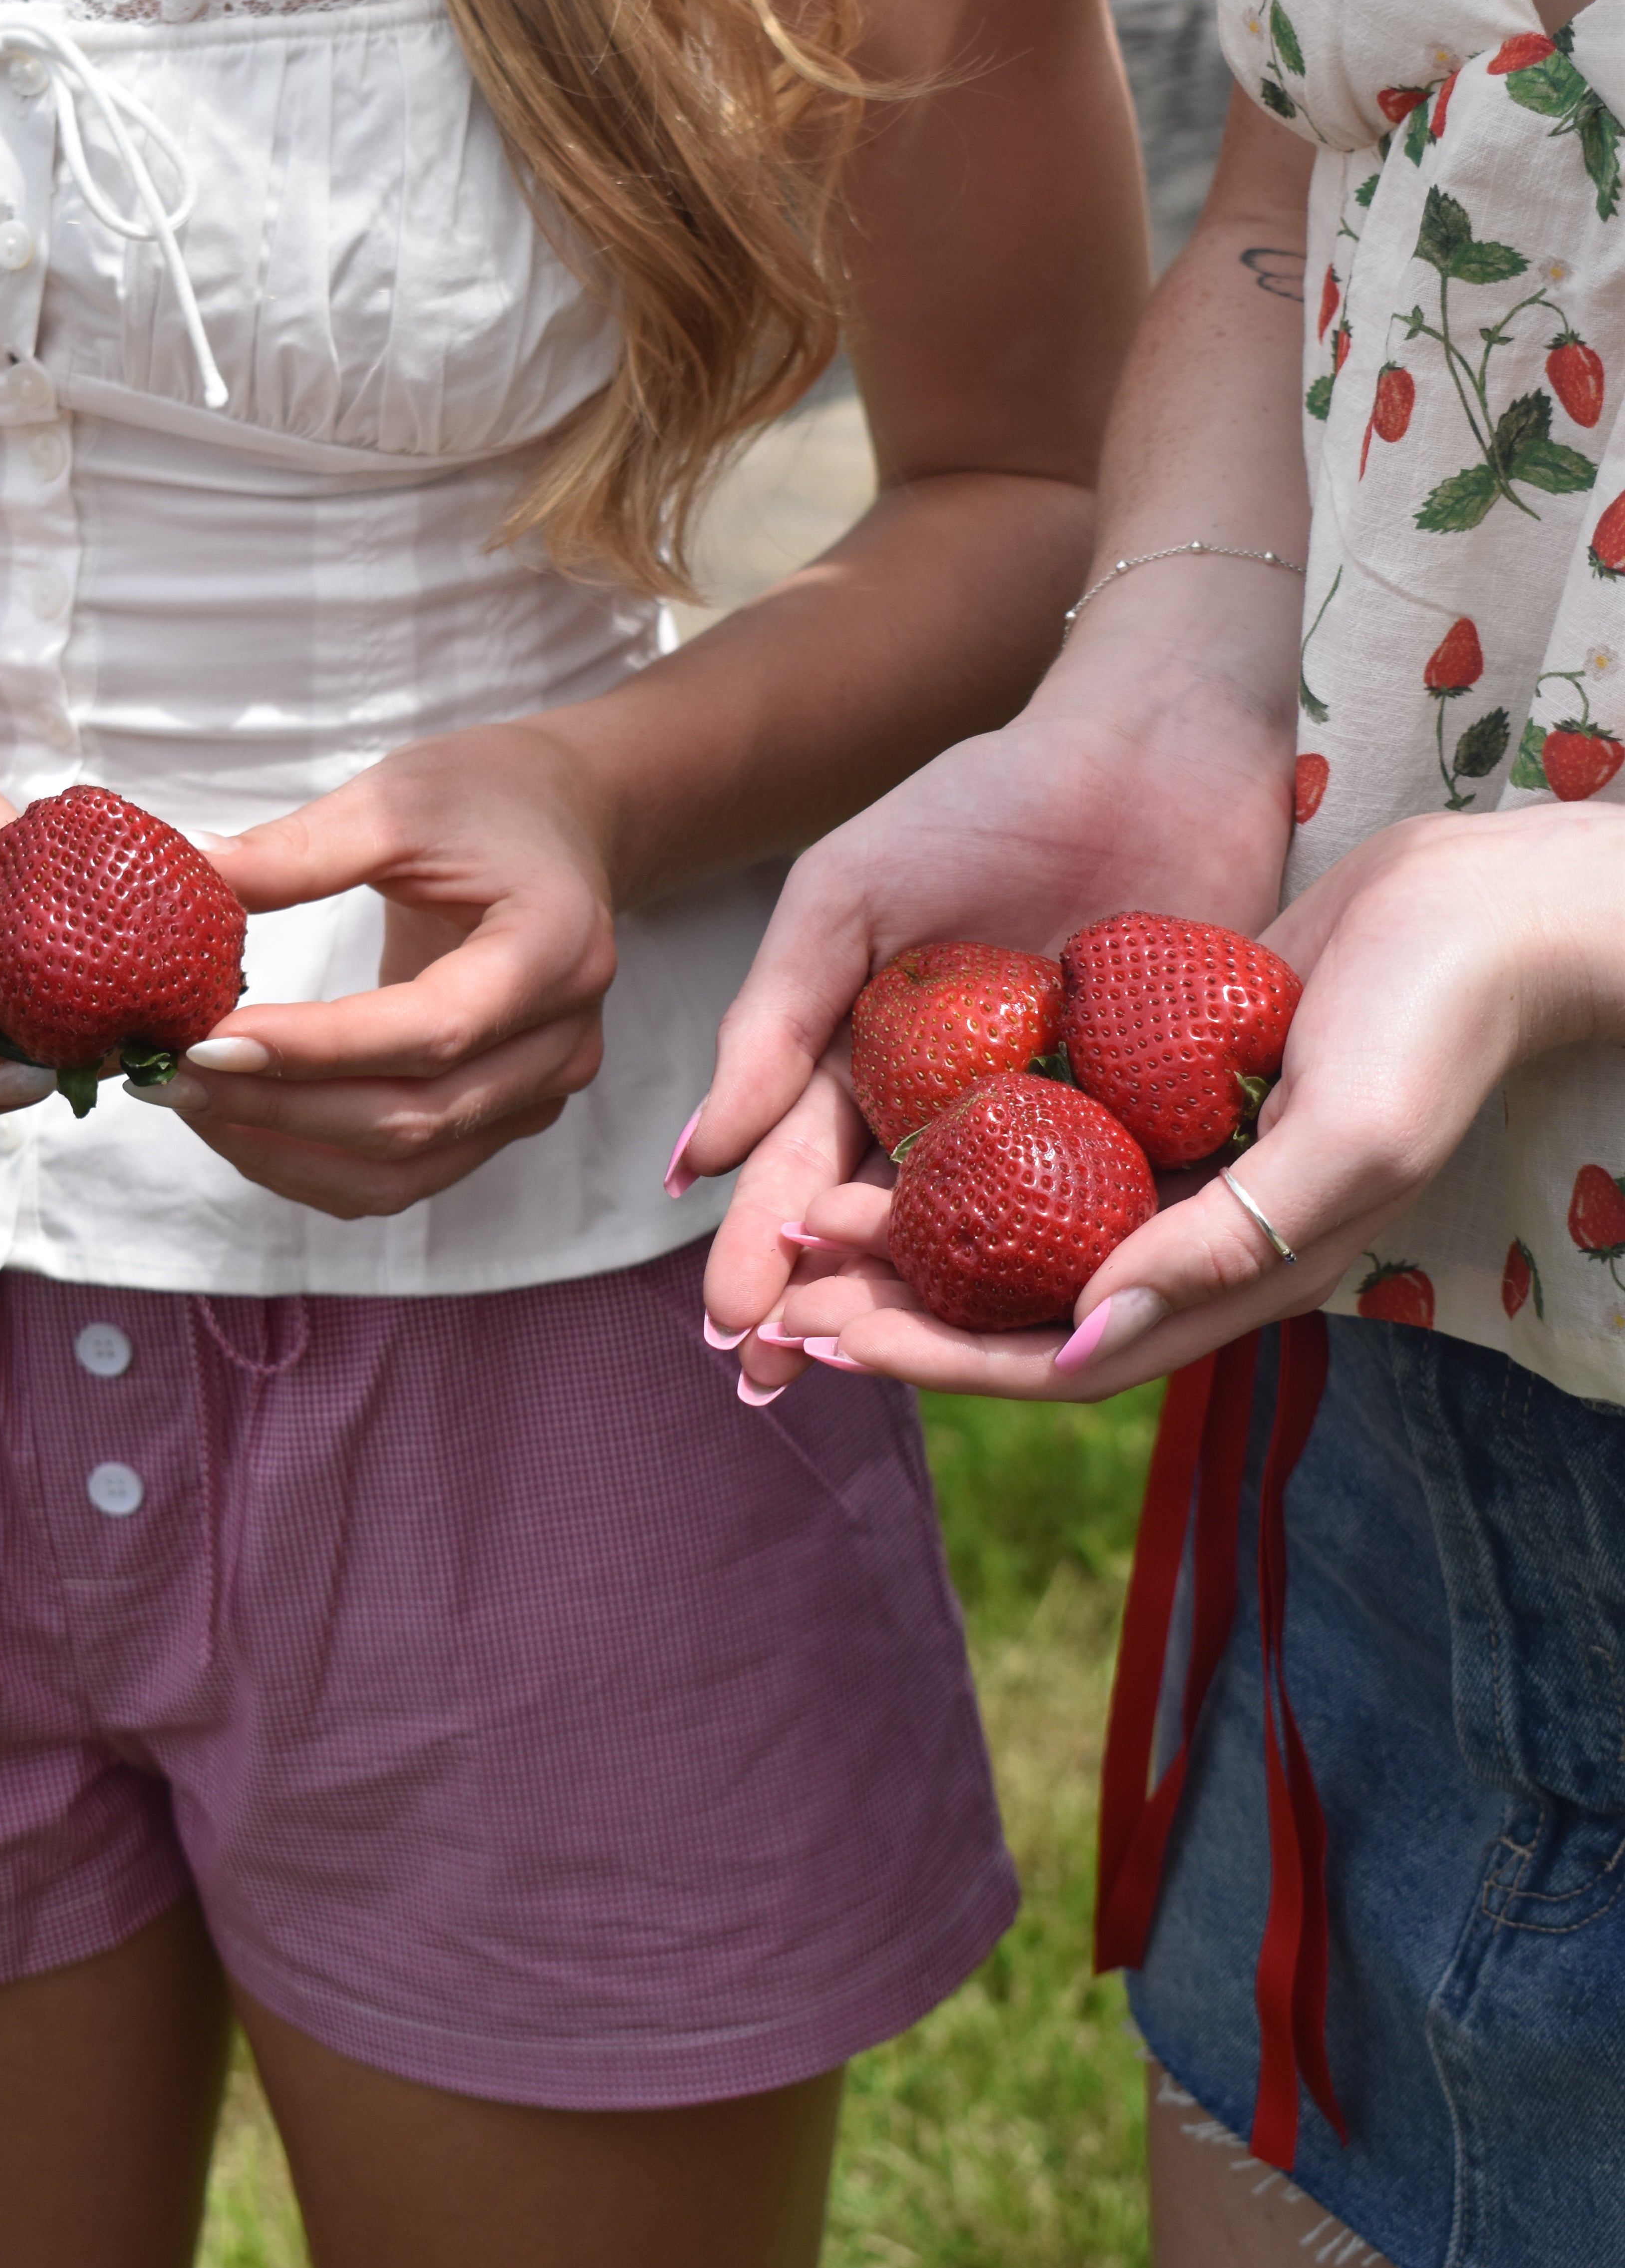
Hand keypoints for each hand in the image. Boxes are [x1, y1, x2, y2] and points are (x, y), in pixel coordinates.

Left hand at [127, 722, 617, 1217]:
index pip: (432, 1029)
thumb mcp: (399, 799)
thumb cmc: (487, 799)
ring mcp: (541, 1091)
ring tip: (190, 1103)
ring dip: (286, 1152)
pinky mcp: (504, 1116)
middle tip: (168, 1077)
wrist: (564, 822)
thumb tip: (188, 871)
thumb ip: (300, 850)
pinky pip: (405, 1176)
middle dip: (279, 1109)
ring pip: (404, 1170)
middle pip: (414, 1118)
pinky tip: (242, 1122)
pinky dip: (314, 1163)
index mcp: (556, 950)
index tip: (208, 1038)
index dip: (316, 1049)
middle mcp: (564, 1040)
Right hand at [697, 686, 1293, 1351]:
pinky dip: (1063, 1271)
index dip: (761, 1250)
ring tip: (884, 1375)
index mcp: (870, 1062)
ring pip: (979, 1244)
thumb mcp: (847, 894)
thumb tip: (693, 1161)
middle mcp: (951, 1111)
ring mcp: (1047, 1124)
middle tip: (776, 1381)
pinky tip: (1038, 1331)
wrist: (1149, 743)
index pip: (798, 1172)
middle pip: (878, 1230)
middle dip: (826, 1308)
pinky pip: (1100, 1213)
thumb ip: (774, 1020)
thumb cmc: (982, 799)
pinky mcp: (1148, 1123)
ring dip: (928, 1313)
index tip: (733, 1323)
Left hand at [744, 802, 1624, 1399]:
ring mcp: (1182, 1162)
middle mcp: (1200, 1235)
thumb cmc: (1438, 1019)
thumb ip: (1220, 1242)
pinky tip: (898, 1130)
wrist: (1485, 908)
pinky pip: (1054, 1145)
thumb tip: (1084, 1333)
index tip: (829, 1338)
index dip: (944, 1360)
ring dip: (922, 1234)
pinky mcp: (1171, 1090)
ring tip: (813, 1215)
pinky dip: (975, 1154)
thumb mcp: (1344, 1141)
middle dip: (903, 1308)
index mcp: (1240, 1272)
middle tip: (782, 1289)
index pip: (1062, 1352)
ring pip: (1025, 1227)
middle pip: (1024, 1302)